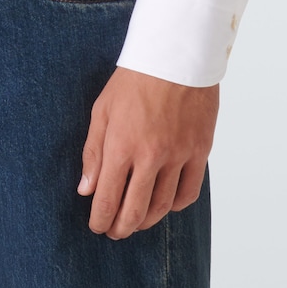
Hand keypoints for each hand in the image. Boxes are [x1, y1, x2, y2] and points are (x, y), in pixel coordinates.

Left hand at [78, 67, 218, 239]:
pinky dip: (176, 205)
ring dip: (147, 220)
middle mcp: (151, 155)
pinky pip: (189, 192)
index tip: (97, 226)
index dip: (101, 219)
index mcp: (122, 145)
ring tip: (137, 221)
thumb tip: (86, 189)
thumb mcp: (102, 110)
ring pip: (163, 206)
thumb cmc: (134, 79)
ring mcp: (179, 155)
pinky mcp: (200, 151)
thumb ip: (93, 152)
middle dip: (121, 227)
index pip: (108, 198)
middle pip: (135, 210)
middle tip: (115, 231)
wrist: (175, 56)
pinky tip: (165, 204)